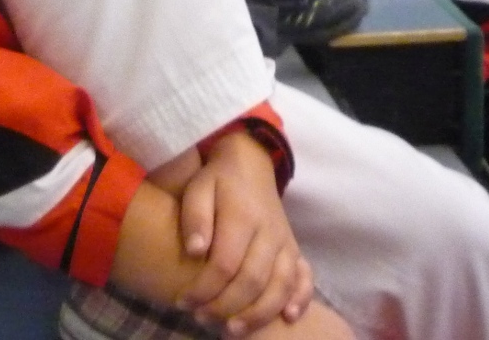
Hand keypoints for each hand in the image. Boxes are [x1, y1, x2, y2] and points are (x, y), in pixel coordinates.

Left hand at [177, 131, 309, 336]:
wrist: (250, 165)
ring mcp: (286, 241)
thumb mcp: (198, 188)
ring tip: (232, 331)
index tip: (182, 301)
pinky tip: (288, 318)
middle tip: (201, 319)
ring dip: (259, 314)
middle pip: (253, 280)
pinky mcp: (295, 249)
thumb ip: (195, 217)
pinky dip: (300, 299)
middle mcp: (269, 232)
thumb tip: (195, 252)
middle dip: (226, 307)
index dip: (204, 288)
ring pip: (281, 285)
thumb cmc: (218, 181)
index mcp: (242, 216)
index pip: (225, 263)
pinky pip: (305, 278)